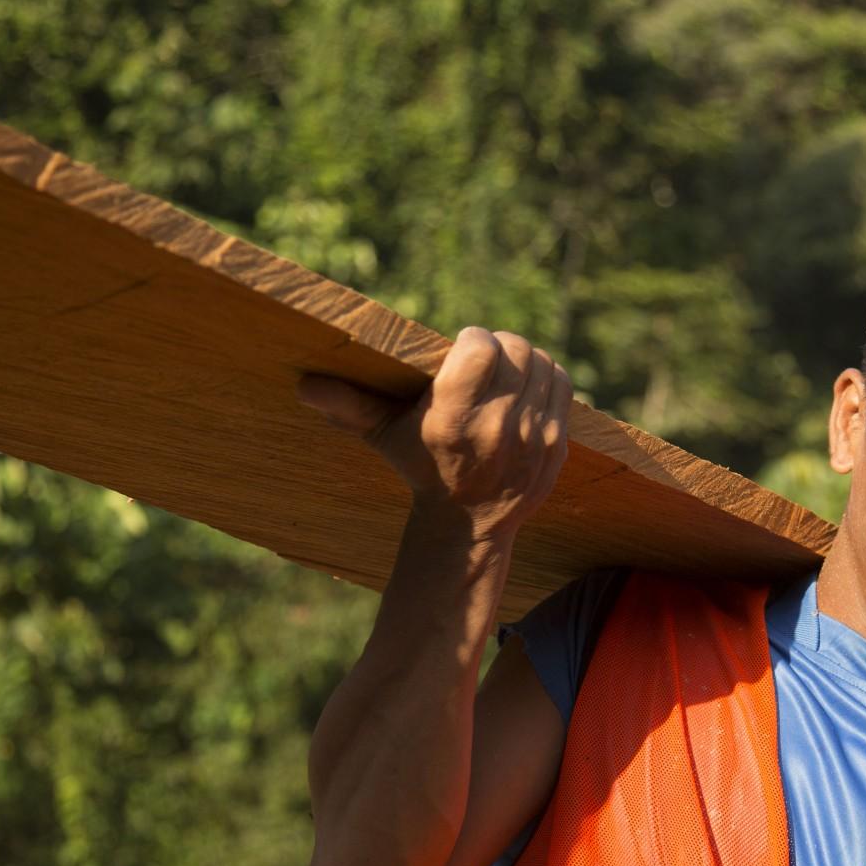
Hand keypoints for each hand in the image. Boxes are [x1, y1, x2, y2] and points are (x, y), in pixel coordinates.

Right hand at [298, 327, 571, 541]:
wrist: (467, 524)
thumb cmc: (421, 468)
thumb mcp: (385, 437)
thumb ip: (350, 406)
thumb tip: (303, 386)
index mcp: (453, 420)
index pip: (481, 347)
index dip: (473, 340)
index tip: (464, 349)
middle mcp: (496, 429)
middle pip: (515, 349)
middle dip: (499, 346)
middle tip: (485, 359)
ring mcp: (532, 439)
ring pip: (542, 363)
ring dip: (525, 361)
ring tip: (506, 373)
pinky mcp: (556, 446)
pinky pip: (562, 388)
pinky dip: (547, 380)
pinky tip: (527, 390)